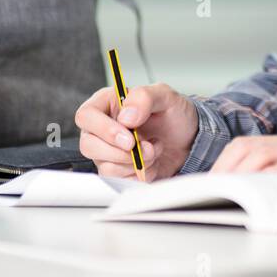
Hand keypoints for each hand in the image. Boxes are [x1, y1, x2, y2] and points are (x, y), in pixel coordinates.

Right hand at [75, 82, 197, 180]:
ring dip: (136, 162)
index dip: (103, 129)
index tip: (128, 138)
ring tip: (154, 149)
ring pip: (105, 166)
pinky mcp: (118, 170)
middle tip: (146, 147)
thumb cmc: (174, 114)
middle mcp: (103, 129)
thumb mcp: (165, 96)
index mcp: (108, 104)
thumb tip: (126, 116)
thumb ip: (144, 98)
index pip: (86, 116)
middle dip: (122, 152)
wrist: (189, 139)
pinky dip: (141, 173)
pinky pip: (120, 180)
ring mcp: (108, 151)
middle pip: (89, 145)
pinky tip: (152, 161)